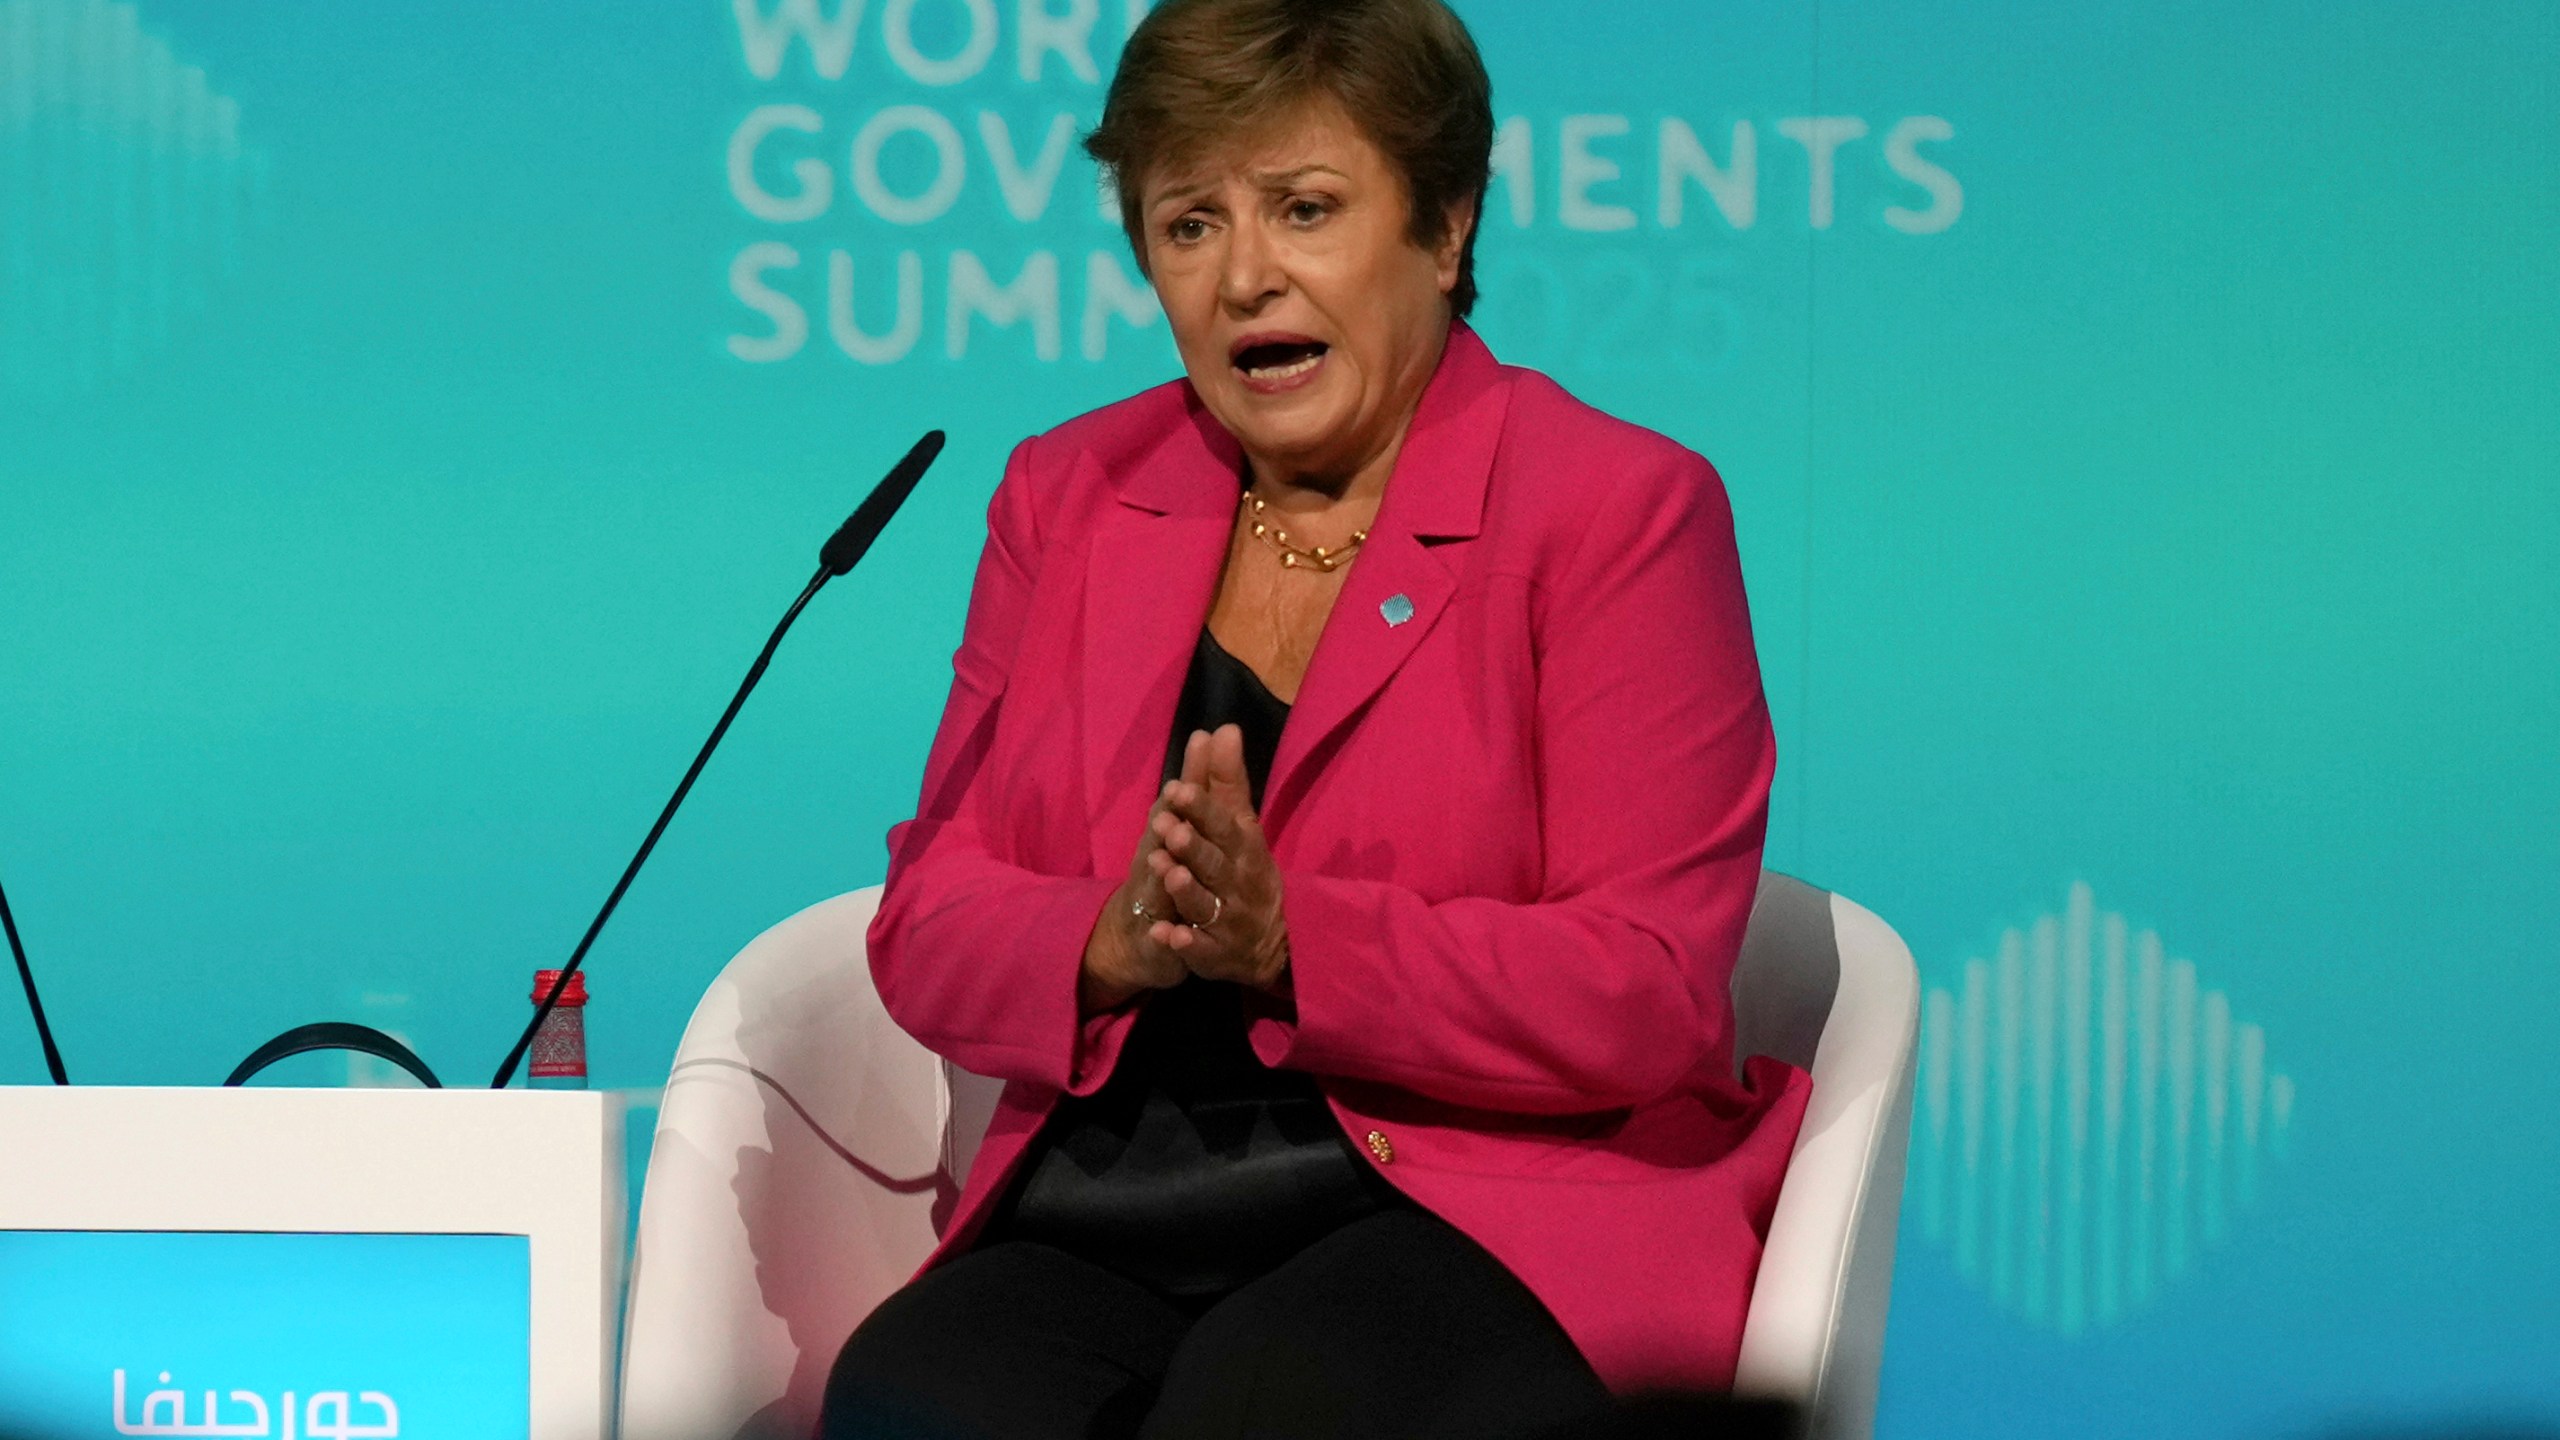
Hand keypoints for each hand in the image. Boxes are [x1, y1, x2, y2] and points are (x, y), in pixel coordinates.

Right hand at [1077, 758, 1201, 1013]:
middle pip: (1165, 846)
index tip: (1196, 758)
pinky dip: (1166, 938)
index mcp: (1170, 835)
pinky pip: (1162, 941)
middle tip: (1175, 817)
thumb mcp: (1186, 824)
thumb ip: (1203, 781)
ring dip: (1168, 881)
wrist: (1138, 935)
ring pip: (1161, 892)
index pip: (1181, 807)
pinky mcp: (1159, 941)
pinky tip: (1168, 936)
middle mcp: (1158, 863)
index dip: (1189, 787)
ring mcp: (1156, 903)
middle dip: (1173, 832)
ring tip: (1170, 870)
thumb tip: (1216, 729)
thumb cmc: (1167, 867)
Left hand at [1147, 724, 1288, 990]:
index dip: (1202, 809)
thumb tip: (1223, 728)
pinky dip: (1186, 943)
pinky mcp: (1215, 953)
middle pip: (1215, 863)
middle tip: (1168, 828)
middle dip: (1193, 846)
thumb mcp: (1241, 826)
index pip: (1224, 824)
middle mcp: (1238, 883)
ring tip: (1169, 873)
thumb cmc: (1245, 870)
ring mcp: (1229, 920)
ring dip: (1188, 890)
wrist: (1271, 942)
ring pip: (1206, 905)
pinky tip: (1167, 934)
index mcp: (1244, 849)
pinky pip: (1201, 950)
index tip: (1177, 789)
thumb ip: (1227, 781)